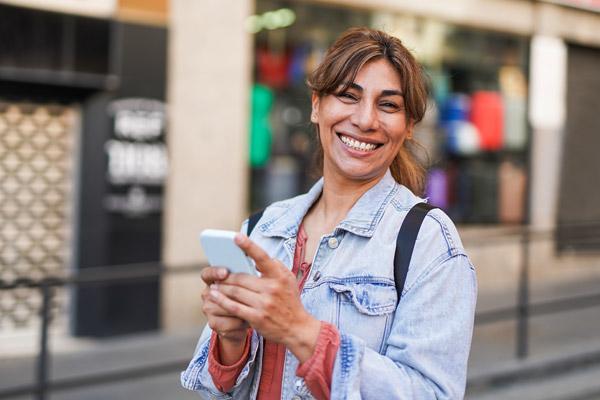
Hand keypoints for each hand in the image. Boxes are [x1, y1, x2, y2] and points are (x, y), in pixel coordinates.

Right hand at [201, 267, 247, 343]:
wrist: (242, 321)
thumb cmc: (245, 297)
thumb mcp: (245, 284)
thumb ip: (244, 277)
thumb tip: (255, 267)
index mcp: (212, 280)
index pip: (207, 273)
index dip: (215, 272)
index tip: (225, 272)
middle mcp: (207, 294)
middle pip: (219, 292)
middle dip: (236, 294)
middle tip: (252, 293)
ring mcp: (208, 309)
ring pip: (226, 308)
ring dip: (241, 309)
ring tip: (254, 309)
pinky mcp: (213, 323)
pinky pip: (229, 322)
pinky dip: (240, 322)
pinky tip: (248, 320)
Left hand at [208, 234, 320, 362]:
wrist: (297, 328)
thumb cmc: (290, 301)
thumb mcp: (289, 279)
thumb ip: (275, 266)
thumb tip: (258, 257)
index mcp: (279, 276)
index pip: (262, 257)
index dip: (248, 246)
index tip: (236, 236)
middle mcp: (272, 289)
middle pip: (241, 278)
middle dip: (227, 276)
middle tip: (217, 273)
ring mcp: (263, 304)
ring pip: (235, 292)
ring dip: (222, 287)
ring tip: (215, 284)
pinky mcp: (256, 318)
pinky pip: (234, 307)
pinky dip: (221, 300)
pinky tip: (214, 296)